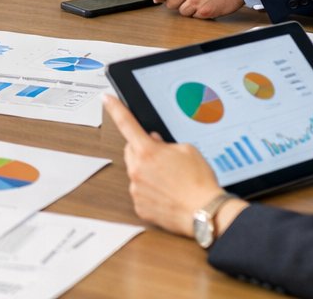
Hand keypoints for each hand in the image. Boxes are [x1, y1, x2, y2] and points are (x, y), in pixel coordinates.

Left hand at [105, 96, 240, 236]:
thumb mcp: (187, 149)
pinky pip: (140, 192)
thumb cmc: (199, 182)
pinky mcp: (140, 207)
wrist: (205, 212)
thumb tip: (154, 142)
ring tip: (170, 180)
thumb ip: (165, 142)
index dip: (115, 108)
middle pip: (131, 151)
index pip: (126, 123)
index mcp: (148, 151)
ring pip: (136, 172)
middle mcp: (137, 170)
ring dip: (147, 172)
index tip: (106, 99)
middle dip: (143, 150)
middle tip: (163, 158)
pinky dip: (150, 191)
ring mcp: (137, 190)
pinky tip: (167, 194)